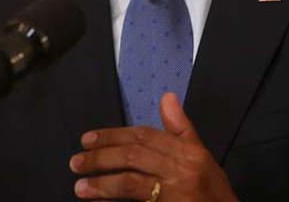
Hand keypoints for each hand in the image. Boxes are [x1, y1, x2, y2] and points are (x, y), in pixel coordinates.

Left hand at [70, 92, 237, 200]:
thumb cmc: (212, 191)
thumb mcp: (202, 156)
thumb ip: (181, 128)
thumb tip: (167, 96)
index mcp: (190, 151)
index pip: (145, 136)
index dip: (114, 135)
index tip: (88, 139)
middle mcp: (183, 168)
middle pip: (135, 155)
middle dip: (102, 157)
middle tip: (76, 162)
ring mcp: (177, 192)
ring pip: (132, 182)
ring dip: (102, 183)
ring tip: (80, 186)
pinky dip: (114, 201)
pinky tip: (98, 201)